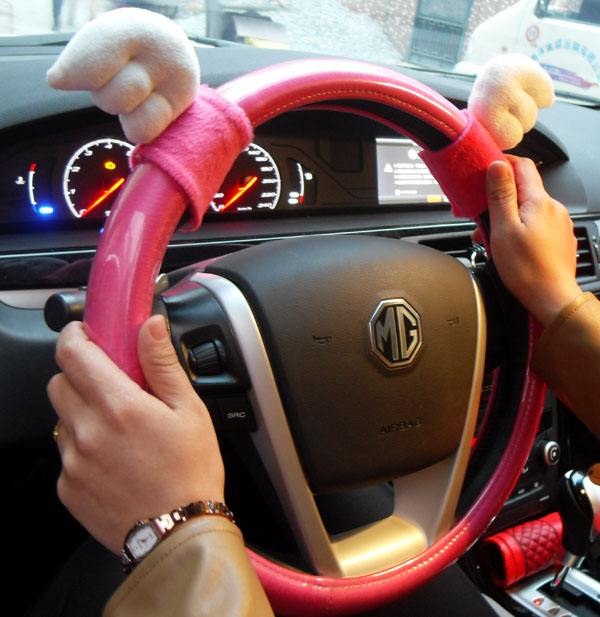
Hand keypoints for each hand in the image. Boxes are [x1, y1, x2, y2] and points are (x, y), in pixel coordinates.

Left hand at [48, 316, 223, 553]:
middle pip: (59, 383)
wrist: (179, 534)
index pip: (72, 354)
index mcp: (118, 406)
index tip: (86, 334)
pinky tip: (114, 460)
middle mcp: (87, 432)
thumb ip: (162, 363)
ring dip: (82, 413)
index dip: (74, 336)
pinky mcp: (67, 489)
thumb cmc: (191, 471)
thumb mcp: (189, 410)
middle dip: (80, 375)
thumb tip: (150, 325)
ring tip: (118, 429)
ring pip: (61, 419)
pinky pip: (65, 454)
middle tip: (112, 385)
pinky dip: (83, 448)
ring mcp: (73, 463)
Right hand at [482, 155, 581, 326]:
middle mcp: (553, 207)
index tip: (484, 171)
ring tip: (492, 239)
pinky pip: (536, 224)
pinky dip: (519, 229)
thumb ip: (501, 194)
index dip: (502, 163)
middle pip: (523, 190)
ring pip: (528, 209)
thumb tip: (498, 166)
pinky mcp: (559, 238)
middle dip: (499, 199)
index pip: (522, 165)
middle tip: (481, 218)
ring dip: (507, 217)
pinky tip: (509, 246)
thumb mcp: (503, 228)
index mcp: (539, 201)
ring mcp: (559, 223)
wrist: (551, 298)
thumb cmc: (526, 269)